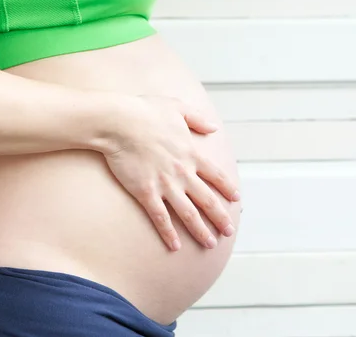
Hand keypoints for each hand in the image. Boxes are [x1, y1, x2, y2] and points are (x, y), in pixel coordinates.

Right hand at [101, 95, 239, 250]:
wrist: (119, 122)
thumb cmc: (145, 111)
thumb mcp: (177, 108)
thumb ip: (198, 119)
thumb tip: (214, 127)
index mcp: (192, 153)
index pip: (216, 176)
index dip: (227, 189)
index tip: (236, 200)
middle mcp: (183, 172)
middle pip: (207, 200)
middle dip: (220, 217)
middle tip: (229, 231)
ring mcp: (165, 184)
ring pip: (188, 213)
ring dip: (200, 230)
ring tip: (210, 244)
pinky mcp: (146, 192)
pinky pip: (161, 218)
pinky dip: (169, 233)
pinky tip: (175, 246)